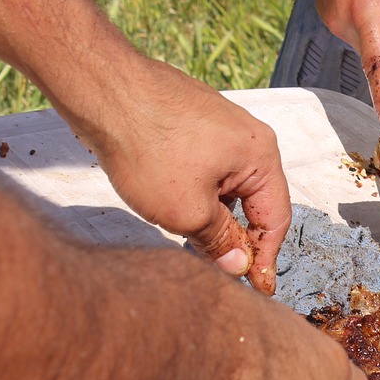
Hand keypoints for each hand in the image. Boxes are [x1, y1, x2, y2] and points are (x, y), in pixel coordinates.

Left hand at [78, 56, 291, 293]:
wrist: (104, 92)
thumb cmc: (148, 147)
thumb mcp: (187, 211)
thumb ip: (219, 242)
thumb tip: (238, 265)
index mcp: (260, 155)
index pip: (275, 219)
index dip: (265, 258)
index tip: (256, 288)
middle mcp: (248, 135)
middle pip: (253, 201)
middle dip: (237, 236)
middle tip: (218, 269)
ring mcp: (219, 124)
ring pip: (226, 185)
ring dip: (212, 213)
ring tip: (187, 236)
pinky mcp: (192, 121)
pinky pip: (206, 166)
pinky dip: (196, 191)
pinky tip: (169, 203)